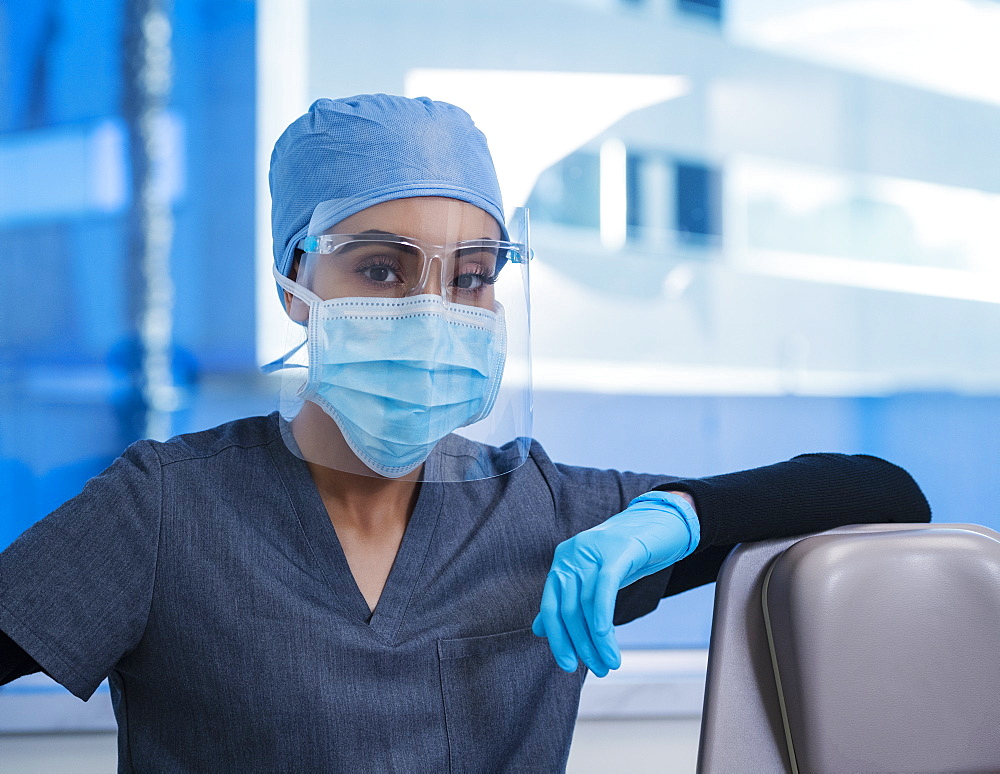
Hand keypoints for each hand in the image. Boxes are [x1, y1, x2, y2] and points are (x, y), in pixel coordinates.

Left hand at [531, 491, 698, 676]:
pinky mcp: (616, 550)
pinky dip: (601, 618)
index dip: (558, 639)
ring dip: (597, 641)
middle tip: (598, 669)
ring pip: (586, 605)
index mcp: (563, 561)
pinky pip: (603, 589)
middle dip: (581, 645)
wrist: (662, 524)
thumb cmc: (628, 555)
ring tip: (610, 663)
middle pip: (567, 609)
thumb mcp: (595, 579)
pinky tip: (606, 639)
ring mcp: (593, 550)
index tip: (569, 664)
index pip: (551, 607)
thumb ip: (568, 601)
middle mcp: (571, 554)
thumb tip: (539, 628)